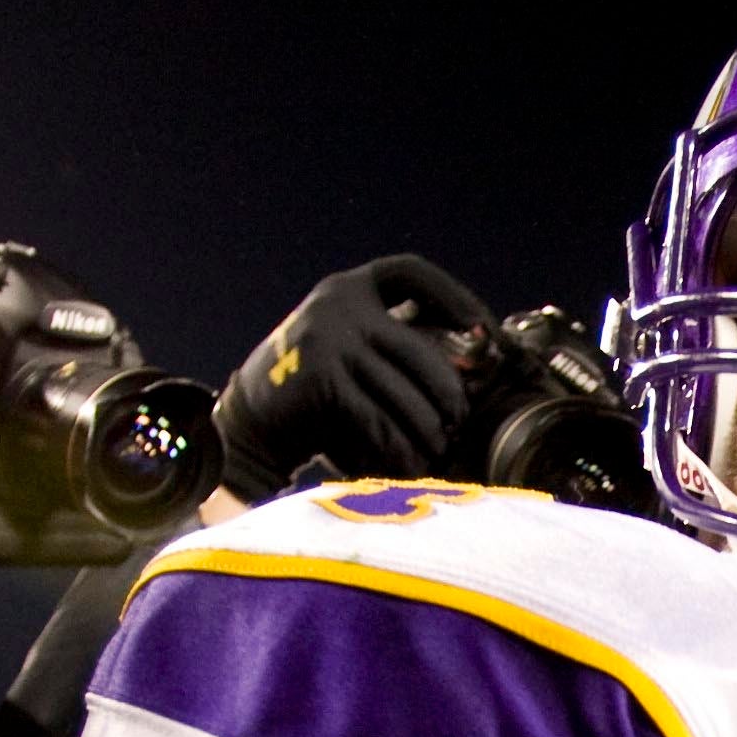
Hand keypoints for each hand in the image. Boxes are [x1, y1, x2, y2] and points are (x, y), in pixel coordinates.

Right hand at [214, 253, 485, 502]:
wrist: (252, 421)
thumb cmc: (319, 391)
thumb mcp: (353, 348)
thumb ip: (396, 341)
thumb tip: (471, 362)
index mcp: (350, 287)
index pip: (411, 272)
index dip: (454, 296)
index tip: (485, 329)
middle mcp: (338, 304)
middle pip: (418, 348)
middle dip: (447, 389)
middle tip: (459, 419)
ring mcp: (327, 338)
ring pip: (402, 390)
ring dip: (427, 429)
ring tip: (439, 449)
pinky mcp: (319, 377)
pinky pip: (378, 418)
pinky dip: (399, 446)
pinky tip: (411, 464)